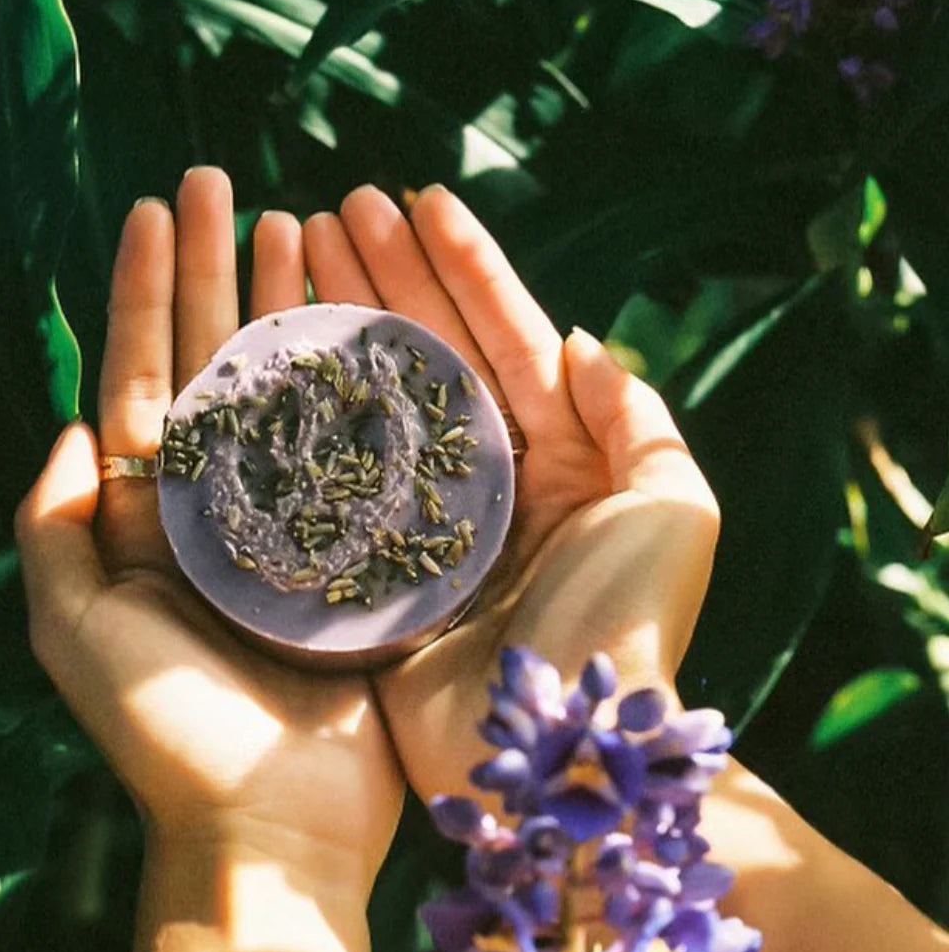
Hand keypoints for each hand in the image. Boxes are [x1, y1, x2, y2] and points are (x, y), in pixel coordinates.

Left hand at [15, 169, 402, 896]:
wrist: (273, 825)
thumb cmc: (168, 733)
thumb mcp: (75, 632)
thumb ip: (54, 528)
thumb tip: (70, 426)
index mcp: (148, 514)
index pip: (143, 375)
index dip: (143, 290)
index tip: (155, 206)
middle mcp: (220, 505)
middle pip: (215, 361)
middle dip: (216, 271)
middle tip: (227, 181)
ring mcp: (294, 519)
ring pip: (291, 387)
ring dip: (288, 303)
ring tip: (298, 221)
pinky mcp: (359, 545)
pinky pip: (359, 444)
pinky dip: (360, 376)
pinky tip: (369, 313)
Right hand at [300, 184, 719, 804]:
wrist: (566, 753)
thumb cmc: (631, 624)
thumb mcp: (676, 508)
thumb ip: (638, 418)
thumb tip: (582, 344)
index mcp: (563, 457)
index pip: (507, 335)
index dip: (463, 264)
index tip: (417, 198)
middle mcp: (492, 482)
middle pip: (433, 354)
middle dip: (388, 277)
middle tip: (336, 210)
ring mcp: (429, 521)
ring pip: (377, 401)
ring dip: (342, 325)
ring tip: (296, 254)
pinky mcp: (376, 566)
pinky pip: (338, 474)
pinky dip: (309, 416)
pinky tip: (274, 359)